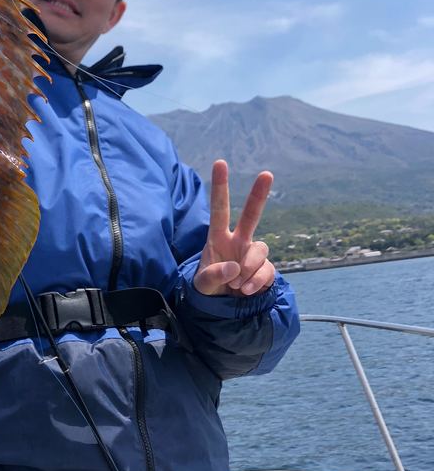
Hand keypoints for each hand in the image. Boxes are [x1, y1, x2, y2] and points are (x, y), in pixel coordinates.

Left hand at [194, 160, 275, 296]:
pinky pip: (267, 271)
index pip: (219, 208)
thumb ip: (213, 275)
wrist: (223, 308)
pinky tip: (246, 290)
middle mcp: (238, 241)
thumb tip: (234, 267)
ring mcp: (253, 254)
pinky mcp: (265, 270)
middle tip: (266, 173)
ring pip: (260, 250)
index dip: (220, 186)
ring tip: (236, 285)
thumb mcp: (202, 285)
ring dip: (249, 268)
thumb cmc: (208, 288)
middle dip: (258, 195)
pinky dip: (256, 282)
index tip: (220, 162)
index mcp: (218, 238)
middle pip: (251, 214)